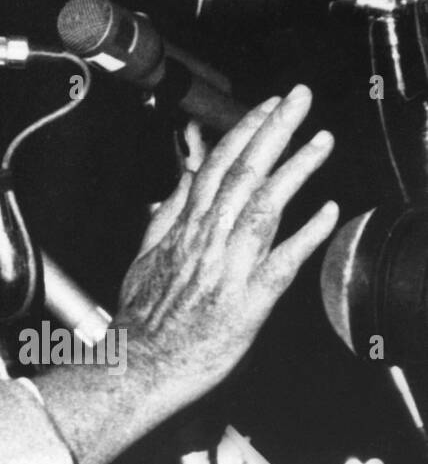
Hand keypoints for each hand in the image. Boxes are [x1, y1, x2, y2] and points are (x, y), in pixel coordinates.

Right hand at [117, 85, 338, 406]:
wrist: (137, 364)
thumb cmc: (142, 319)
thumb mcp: (145, 256)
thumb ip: (168, 215)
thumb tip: (184, 179)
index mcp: (184, 229)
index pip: (217, 166)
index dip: (244, 131)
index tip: (268, 106)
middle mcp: (207, 241)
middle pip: (244, 173)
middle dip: (274, 131)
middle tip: (298, 100)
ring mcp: (228, 268)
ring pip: (264, 207)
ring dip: (295, 169)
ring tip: (321, 141)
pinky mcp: (247, 302)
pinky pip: (281, 262)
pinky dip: (305, 234)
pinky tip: (327, 211)